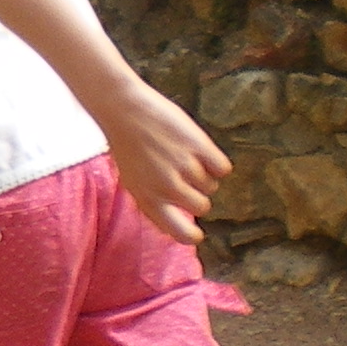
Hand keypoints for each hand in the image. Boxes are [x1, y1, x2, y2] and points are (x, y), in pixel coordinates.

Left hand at [93, 78, 231, 244]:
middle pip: (202, 206)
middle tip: (186, 177)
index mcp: (148, 200)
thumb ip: (154, 200)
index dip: (191, 235)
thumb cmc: (127, 144)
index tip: (197, 235)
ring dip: (203, 173)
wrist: (124, 109)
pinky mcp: (199, 147)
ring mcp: (184, 167)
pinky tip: (200, 150)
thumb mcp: (133, 179)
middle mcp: (167, 188)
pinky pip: (222, 168)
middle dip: (198, 195)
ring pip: (211, 185)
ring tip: (183, 155)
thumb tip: (178, 221)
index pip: (178, 232)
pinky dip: (216, 161)